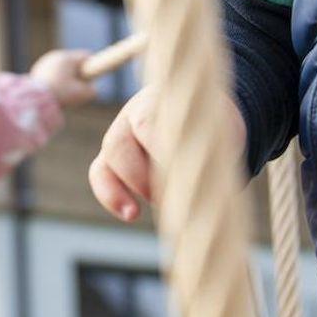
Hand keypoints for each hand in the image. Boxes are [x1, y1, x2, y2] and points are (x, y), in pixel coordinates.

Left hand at [29, 48, 98, 107]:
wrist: (34, 100)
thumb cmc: (60, 94)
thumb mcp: (82, 94)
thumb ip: (92, 90)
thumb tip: (91, 88)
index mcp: (67, 58)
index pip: (86, 56)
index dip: (93, 66)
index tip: (94, 76)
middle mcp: (55, 56)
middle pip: (74, 63)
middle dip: (78, 75)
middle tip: (78, 89)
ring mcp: (45, 63)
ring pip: (62, 69)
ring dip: (66, 79)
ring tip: (63, 93)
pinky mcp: (37, 70)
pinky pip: (52, 74)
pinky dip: (55, 82)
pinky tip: (54, 93)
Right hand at [86, 88, 245, 223]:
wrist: (198, 112)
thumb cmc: (210, 126)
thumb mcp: (216, 130)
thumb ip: (205, 150)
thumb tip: (201, 189)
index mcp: (159, 102)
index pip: (147, 124)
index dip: (156, 151)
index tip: (176, 171)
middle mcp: (132, 115)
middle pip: (119, 144)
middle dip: (139, 177)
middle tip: (166, 196)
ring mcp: (120, 134)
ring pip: (107, 160)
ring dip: (122, 189)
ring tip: (141, 211)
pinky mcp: (113, 156)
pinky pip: (100, 174)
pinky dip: (111, 196)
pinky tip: (131, 214)